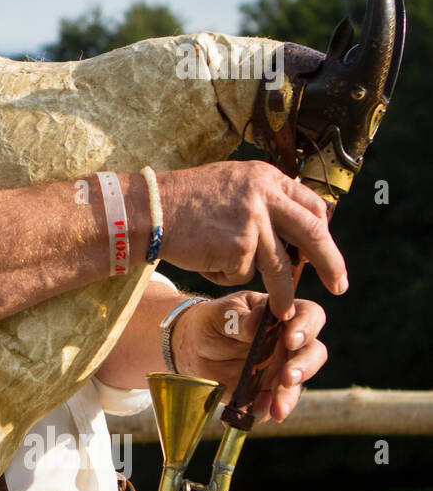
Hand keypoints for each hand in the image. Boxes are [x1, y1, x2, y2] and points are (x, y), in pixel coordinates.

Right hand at [156, 161, 345, 319]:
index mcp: (266, 178)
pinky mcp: (239, 247)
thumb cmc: (182, 200)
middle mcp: (265, 196)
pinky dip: (224, 275)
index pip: (312, 206)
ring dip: (283, 294)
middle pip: (313, 234)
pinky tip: (204, 260)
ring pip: (280, 267)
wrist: (150, 210)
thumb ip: (260, 198)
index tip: (325, 250)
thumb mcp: (229, 185)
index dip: (321, 231)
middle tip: (340, 285)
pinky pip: (241, 274)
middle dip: (331, 263)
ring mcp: (254, 223)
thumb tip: (288, 223)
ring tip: (282, 312)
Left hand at [170, 290, 327, 424]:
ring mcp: (280, 369)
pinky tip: (255, 415)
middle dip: (304, 366)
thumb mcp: (222, 314)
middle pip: (313, 352)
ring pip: (296, 384)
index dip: (307, 326)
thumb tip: (260, 317)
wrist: (194, 346)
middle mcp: (288, 343)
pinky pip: (271, 403)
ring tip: (277, 409)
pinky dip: (264, 411)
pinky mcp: (266, 391)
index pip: (309, 315)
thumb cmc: (214, 321)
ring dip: (288, 397)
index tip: (291, 339)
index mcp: (282, 316)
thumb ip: (241, 318)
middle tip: (287, 376)